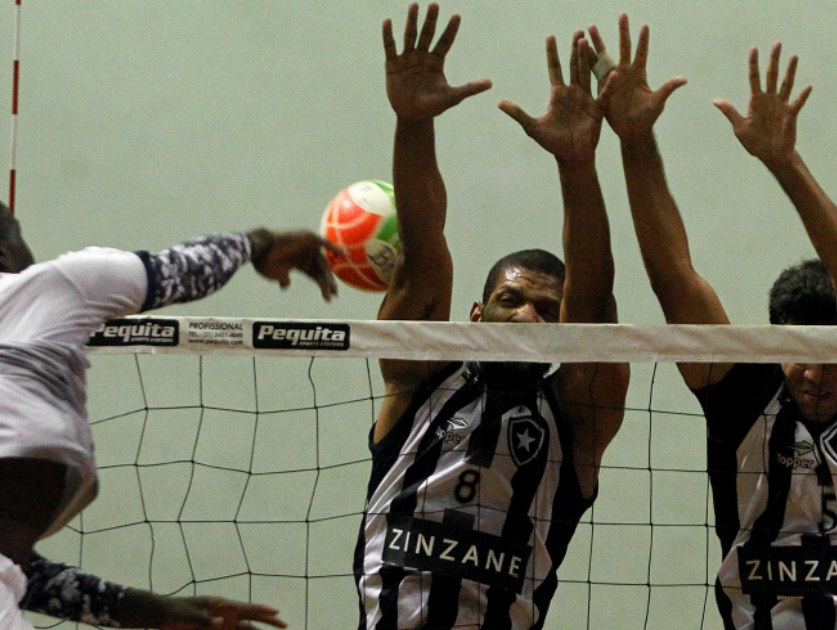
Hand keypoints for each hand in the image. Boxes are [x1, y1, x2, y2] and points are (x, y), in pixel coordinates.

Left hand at [159, 596, 286, 629]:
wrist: (162, 615)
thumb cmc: (174, 613)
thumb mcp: (187, 617)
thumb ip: (203, 620)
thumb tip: (221, 622)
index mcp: (221, 605)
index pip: (246, 608)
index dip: (262, 610)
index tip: (277, 611)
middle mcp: (225, 614)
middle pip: (251, 618)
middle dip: (268, 622)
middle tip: (285, 625)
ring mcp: (221, 624)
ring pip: (246, 629)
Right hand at [248, 228, 344, 300]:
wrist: (259, 250)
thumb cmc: (265, 263)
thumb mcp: (277, 274)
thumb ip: (284, 279)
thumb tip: (285, 287)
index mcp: (301, 263)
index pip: (316, 275)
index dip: (323, 285)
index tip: (330, 298)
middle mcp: (306, 254)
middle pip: (321, 270)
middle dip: (327, 282)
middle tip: (334, 293)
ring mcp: (308, 246)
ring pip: (322, 262)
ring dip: (327, 275)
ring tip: (332, 287)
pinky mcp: (308, 238)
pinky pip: (324, 243)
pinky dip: (334, 248)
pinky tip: (344, 255)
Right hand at [383, 3, 490, 119]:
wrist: (412, 116)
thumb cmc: (433, 107)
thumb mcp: (452, 97)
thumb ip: (469, 88)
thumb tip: (490, 83)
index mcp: (436, 61)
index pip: (445, 41)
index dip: (450, 29)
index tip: (457, 16)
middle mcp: (422, 56)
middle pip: (427, 34)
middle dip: (431, 20)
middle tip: (435, 5)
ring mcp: (407, 59)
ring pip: (410, 36)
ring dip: (412, 21)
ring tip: (414, 5)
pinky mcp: (393, 64)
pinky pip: (390, 47)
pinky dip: (388, 35)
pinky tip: (388, 21)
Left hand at [499, 31, 614, 165]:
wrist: (571, 156)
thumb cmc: (552, 143)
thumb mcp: (532, 126)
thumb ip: (518, 113)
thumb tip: (499, 103)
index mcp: (558, 94)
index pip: (554, 68)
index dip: (552, 53)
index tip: (550, 37)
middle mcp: (573, 92)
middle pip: (573, 66)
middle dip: (574, 49)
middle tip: (577, 32)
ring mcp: (586, 99)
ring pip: (586, 74)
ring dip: (586, 59)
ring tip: (586, 42)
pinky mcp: (597, 109)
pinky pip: (603, 94)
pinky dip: (607, 85)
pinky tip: (612, 73)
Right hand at [588, 14, 685, 141]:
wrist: (631, 131)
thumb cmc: (646, 118)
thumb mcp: (657, 103)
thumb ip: (667, 89)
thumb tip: (683, 79)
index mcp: (639, 74)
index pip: (641, 52)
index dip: (643, 40)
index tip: (644, 25)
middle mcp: (626, 72)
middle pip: (623, 47)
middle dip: (622, 31)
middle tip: (621, 14)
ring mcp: (613, 79)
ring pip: (604, 56)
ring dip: (597, 43)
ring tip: (589, 28)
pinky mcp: (602, 87)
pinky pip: (593, 71)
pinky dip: (587, 61)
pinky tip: (580, 50)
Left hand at [713, 43, 811, 167]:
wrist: (770, 155)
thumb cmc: (754, 141)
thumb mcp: (739, 127)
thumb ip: (730, 112)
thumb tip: (715, 100)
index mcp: (756, 101)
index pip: (754, 77)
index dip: (753, 63)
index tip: (754, 48)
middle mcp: (770, 99)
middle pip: (772, 75)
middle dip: (773, 60)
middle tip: (777, 43)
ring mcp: (781, 105)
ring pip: (786, 84)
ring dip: (790, 71)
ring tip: (793, 56)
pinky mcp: (791, 115)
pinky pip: (797, 103)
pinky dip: (802, 95)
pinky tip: (808, 87)